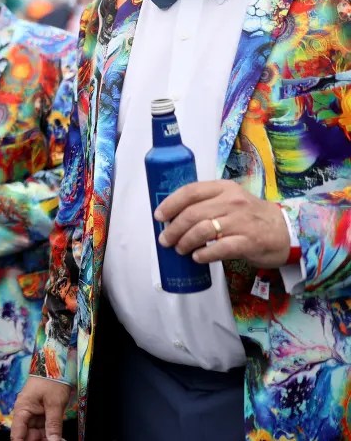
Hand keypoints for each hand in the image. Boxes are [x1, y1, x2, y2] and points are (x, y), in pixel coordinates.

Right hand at [10, 376, 70, 440]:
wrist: (56, 366)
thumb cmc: (52, 380)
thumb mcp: (54, 404)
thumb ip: (53, 425)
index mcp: (22, 410)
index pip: (17, 435)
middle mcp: (26, 414)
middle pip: (28, 436)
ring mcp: (35, 414)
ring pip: (38, 434)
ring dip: (47, 439)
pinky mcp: (43, 414)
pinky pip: (45, 429)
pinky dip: (52, 435)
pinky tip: (59, 438)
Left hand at [155, 180, 290, 267]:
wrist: (286, 231)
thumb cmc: (251, 217)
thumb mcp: (231, 201)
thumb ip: (207, 203)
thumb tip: (173, 217)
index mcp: (224, 188)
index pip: (190, 191)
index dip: (170, 204)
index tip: (159, 216)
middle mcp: (232, 202)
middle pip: (192, 214)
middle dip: (174, 229)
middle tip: (166, 240)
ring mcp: (241, 222)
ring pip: (202, 230)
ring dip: (185, 242)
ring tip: (181, 249)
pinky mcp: (249, 242)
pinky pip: (219, 248)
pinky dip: (204, 254)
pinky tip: (198, 258)